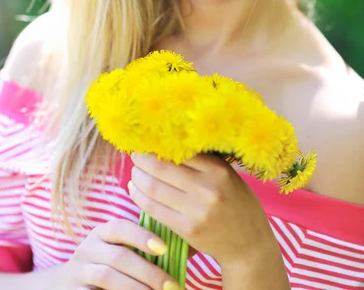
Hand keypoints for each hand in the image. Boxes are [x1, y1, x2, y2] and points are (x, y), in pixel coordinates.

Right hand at [57, 219, 181, 289]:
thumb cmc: (104, 265)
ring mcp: (79, 271)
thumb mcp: (117, 251)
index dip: (142, 236)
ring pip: (108, 277)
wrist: (66, 285)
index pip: (120, 227)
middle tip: (171, 285)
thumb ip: (142, 248)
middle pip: (119, 257)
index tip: (165, 248)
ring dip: (136, 288)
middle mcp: (88, 248)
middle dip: (148, 272)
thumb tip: (185, 250)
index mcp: (101, 233)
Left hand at [129, 151, 276, 267]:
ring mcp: (197, 211)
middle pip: (161, 167)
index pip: (178, 150)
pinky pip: (154, 209)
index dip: (158, 144)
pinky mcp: (187, 230)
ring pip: (154, 188)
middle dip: (142, 159)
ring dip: (137, 177)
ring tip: (134, 171)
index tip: (148, 139)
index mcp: (218, 170)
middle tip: (135, 153)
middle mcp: (208, 188)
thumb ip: (201, 161)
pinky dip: (139, 197)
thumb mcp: (227, 175)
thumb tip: (167, 141)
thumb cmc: (235, 203)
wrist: (249, 244)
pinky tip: (134, 189)